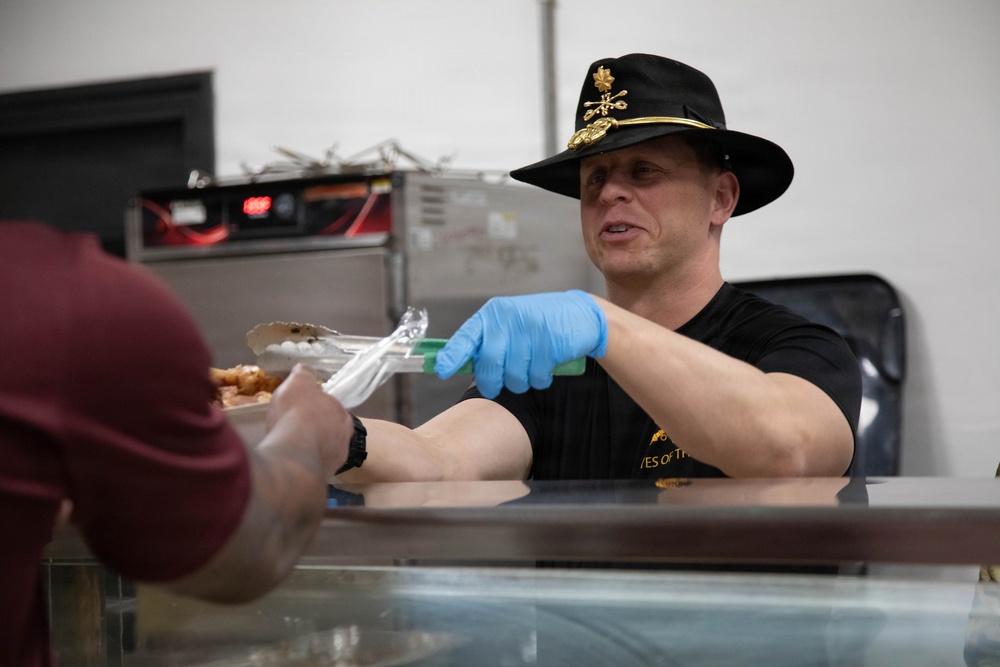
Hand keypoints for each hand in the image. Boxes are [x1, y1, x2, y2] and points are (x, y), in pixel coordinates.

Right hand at [266, 364, 351, 476]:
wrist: (293, 455)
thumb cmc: (297, 414)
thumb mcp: (298, 383)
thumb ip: (303, 375)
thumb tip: (304, 370)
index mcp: (342, 416)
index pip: (331, 410)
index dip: (315, 409)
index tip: (300, 410)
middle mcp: (343, 440)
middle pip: (327, 433)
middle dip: (312, 431)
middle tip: (291, 429)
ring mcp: (333, 462)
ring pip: (320, 452)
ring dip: (306, 449)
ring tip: (287, 447)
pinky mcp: (320, 479)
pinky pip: (309, 468)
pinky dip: (299, 465)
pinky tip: (286, 462)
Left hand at [435, 290, 606, 397]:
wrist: (579, 314)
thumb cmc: (537, 324)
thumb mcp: (509, 324)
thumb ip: (487, 342)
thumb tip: (459, 366)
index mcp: (492, 314)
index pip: (466, 337)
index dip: (452, 356)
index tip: (442, 372)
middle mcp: (508, 318)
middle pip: (489, 364)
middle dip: (492, 383)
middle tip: (497, 386)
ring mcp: (529, 328)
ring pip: (514, 375)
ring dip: (521, 382)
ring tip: (528, 371)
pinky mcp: (550, 341)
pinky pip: (536, 376)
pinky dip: (540, 379)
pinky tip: (545, 367)